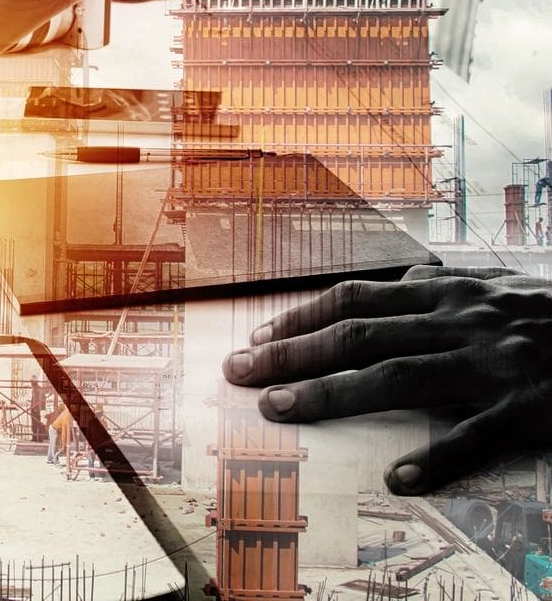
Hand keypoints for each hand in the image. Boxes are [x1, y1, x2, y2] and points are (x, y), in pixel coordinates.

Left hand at [221, 265, 551, 494]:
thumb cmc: (548, 312)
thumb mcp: (491, 285)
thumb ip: (439, 288)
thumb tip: (392, 286)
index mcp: (445, 293)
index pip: (354, 300)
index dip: (300, 317)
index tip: (258, 337)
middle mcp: (457, 321)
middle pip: (357, 335)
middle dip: (292, 353)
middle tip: (239, 372)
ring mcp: (491, 364)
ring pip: (396, 375)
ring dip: (332, 393)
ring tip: (281, 409)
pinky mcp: (529, 408)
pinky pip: (476, 436)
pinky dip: (437, 456)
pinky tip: (400, 476)